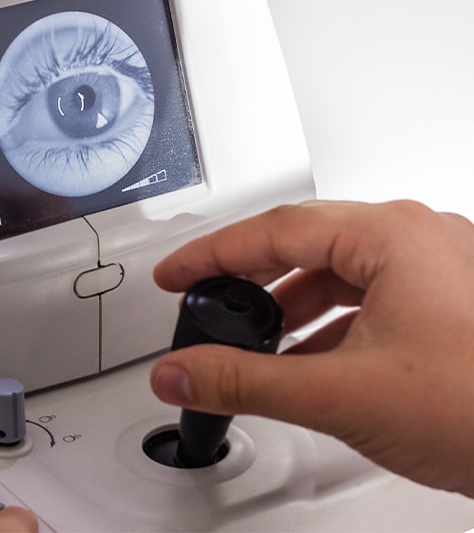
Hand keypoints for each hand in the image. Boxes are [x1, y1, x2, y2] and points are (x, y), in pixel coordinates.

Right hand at [150, 199, 473, 496]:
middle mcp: (418, 238)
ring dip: (292, 303)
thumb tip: (182, 373)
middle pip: (305, 241)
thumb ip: (246, 380)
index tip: (176, 274)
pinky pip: (373, 294)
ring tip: (254, 337)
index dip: (212, 254)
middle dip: (249, 276)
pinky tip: (312, 357)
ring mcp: (442, 267)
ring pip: (341, 268)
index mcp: (391, 235)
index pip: (273, 228)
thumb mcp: (341, 393)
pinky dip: (332, 322)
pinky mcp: (454, 303)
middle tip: (204, 295)